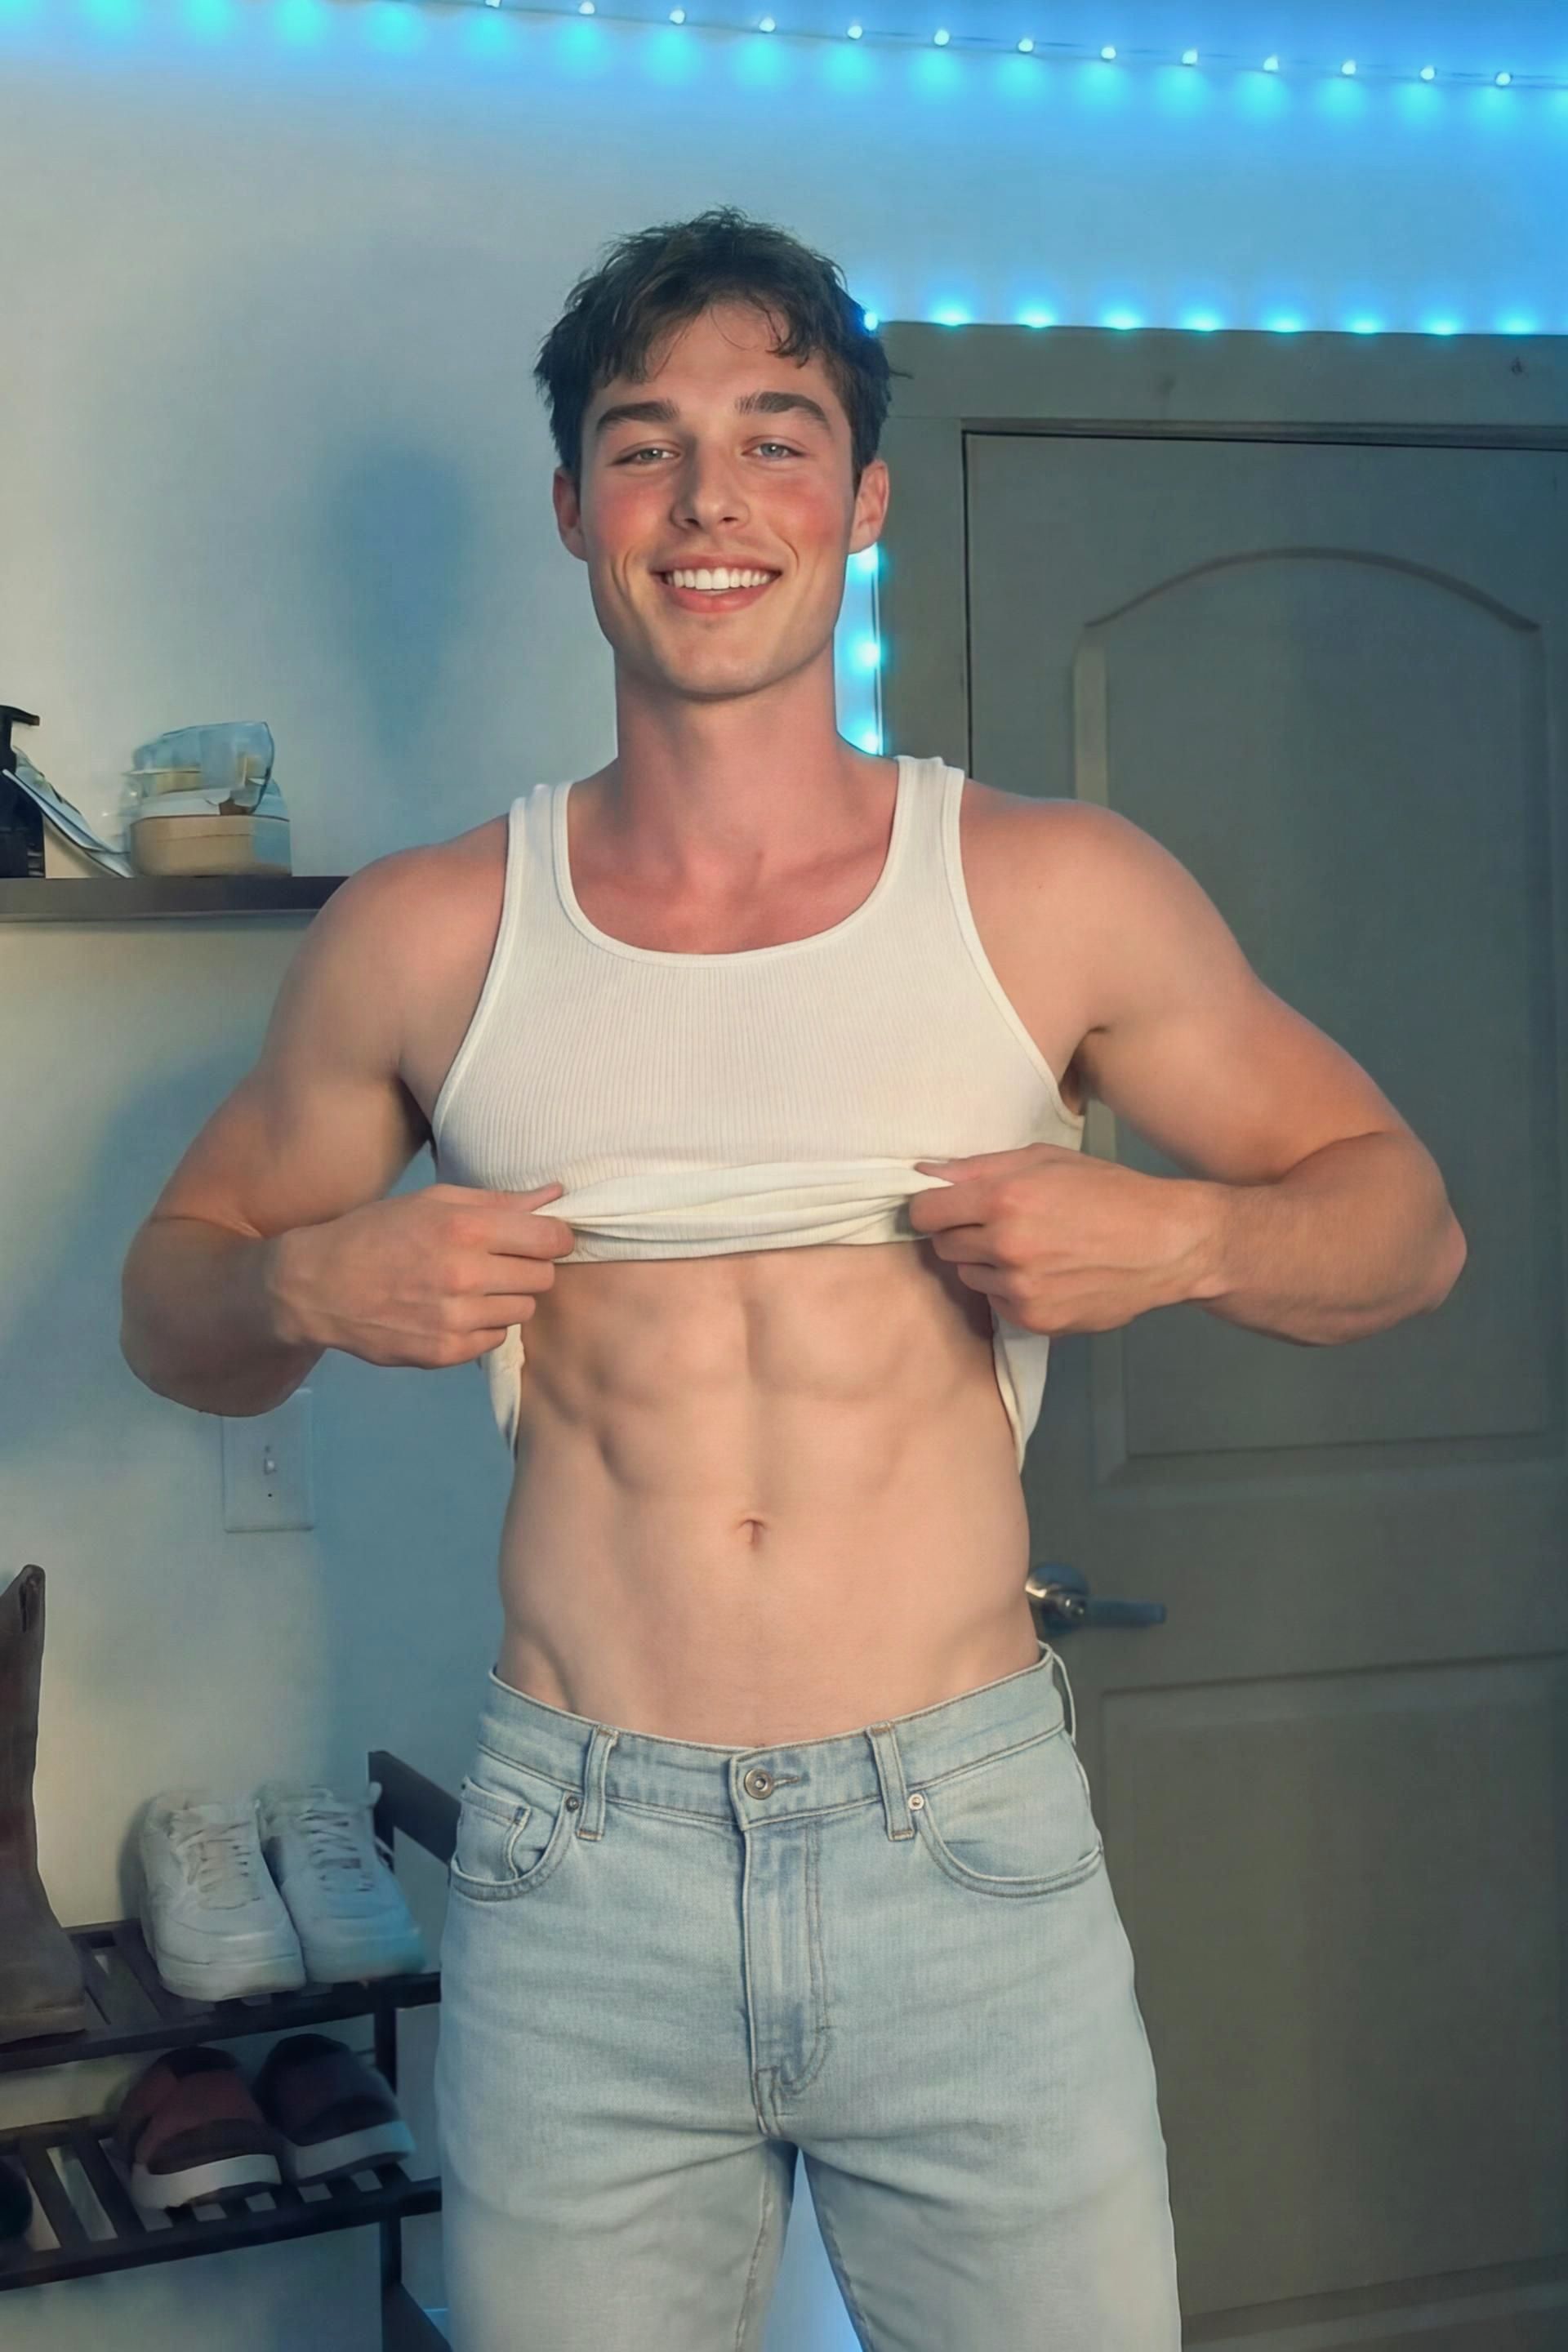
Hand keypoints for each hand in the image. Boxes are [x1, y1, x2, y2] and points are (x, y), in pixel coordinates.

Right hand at [271, 1181, 574, 1367]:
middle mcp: (464, 1275)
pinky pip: (495, 1338)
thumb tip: (557, 1196)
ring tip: (471, 1286)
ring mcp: (455, 1319)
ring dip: (506, 1298)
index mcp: (464, 1229)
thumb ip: (499, 1201)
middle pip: (542, 1277)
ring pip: (523, 1310)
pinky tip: (454, 1310)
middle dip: (528, 1267)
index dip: (553, 1237)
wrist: (318, 1287)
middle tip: (498, 1262)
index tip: (541, 1238)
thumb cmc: (378, 1233)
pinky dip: (483, 1325)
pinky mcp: (445, 1353)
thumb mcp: (432, 1201)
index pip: (550, 1239)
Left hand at [907, 1143, 1203, 1334]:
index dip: (930, 1207)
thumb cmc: (1107, 1191)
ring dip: (986, 1263)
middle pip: (943, 1246)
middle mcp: (1007, 1247)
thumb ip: (978, 1167)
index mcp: (1005, 1199)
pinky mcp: (1035, 1320)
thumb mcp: (1045, 1159)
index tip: (946, 1206)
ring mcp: (1021, 1289)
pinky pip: (997, 1302)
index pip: (924, 1212)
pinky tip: (1047, 1273)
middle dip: (960, 1233)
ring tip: (1031, 1247)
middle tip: (997, 1223)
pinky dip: (1010, 1289)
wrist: (1167, 1244)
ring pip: (969, 1276)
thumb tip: (922, 1173)